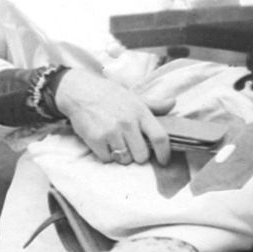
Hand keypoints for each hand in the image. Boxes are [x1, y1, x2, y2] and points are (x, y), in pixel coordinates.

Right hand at [55, 67, 173, 164]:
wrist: (79, 91)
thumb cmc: (109, 95)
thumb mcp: (133, 97)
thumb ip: (153, 104)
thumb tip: (173, 103)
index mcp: (140, 112)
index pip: (160, 137)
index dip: (165, 153)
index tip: (164, 161)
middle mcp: (127, 122)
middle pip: (142, 156)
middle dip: (138, 155)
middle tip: (131, 147)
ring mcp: (111, 132)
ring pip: (124, 159)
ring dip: (121, 155)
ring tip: (115, 142)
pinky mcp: (95, 139)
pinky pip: (107, 159)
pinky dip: (106, 155)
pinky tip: (103, 142)